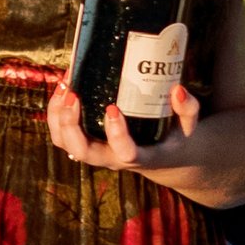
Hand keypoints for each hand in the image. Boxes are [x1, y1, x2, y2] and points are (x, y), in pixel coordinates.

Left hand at [46, 79, 201, 173]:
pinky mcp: (86, 143)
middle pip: (83, 151)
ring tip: (65, 86)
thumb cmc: (175, 138)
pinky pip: (61, 134)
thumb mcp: (188, 126)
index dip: (116, 134)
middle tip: (74, 95)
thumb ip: (187, 109)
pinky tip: (63, 87)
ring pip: (65, 143)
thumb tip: (178, 89)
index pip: (125, 152)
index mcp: (139, 156)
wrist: (164, 156)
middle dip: (71, 124)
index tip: (112, 108)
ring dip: (57, 117)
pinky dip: (55, 112)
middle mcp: (112, 158)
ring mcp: (96, 153)